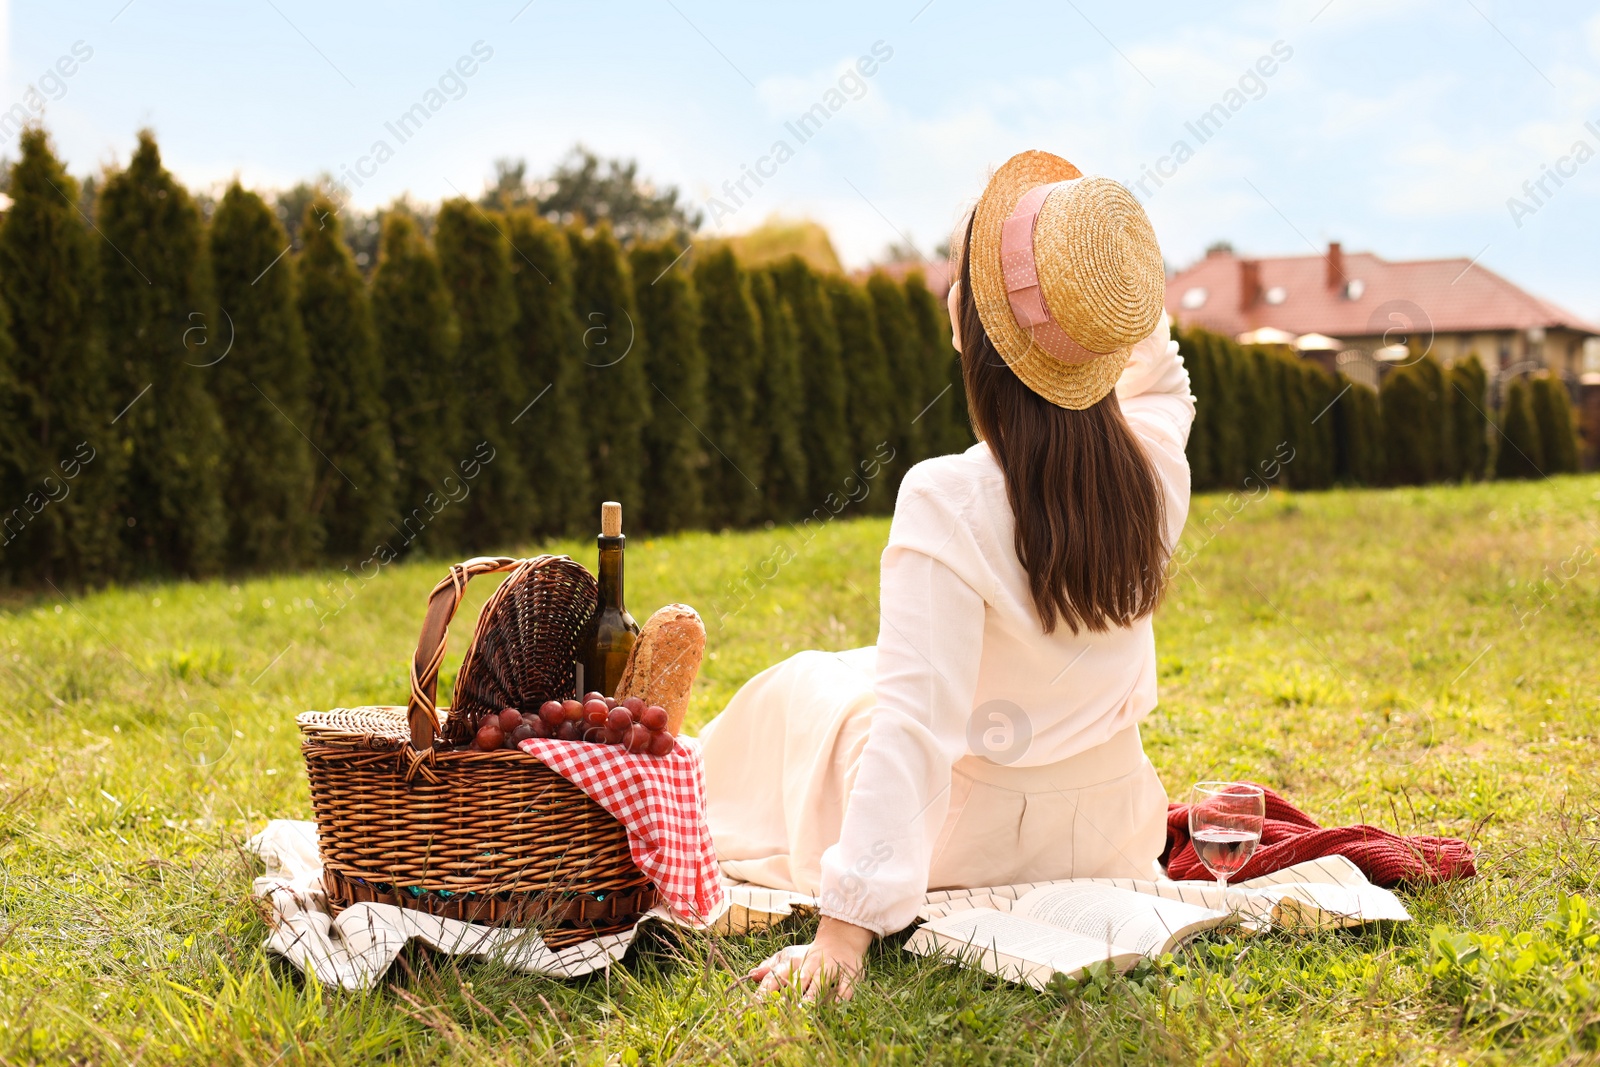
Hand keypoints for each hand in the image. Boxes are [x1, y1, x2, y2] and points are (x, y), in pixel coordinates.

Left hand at [746, 916, 873, 1001]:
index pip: (776, 976)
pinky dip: (840, 996)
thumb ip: (770, 967)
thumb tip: (751, 975)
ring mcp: (830, 969)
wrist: (841, 939)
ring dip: (813, 995)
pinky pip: (844, 987)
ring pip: (820, 983)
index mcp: (794, 962)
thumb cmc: (809, 955)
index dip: (766, 991)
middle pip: (798, 980)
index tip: (756, 1006)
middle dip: (790, 994)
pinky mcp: (847, 975)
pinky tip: (835, 1005)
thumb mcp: (788, 957)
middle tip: (782, 1011)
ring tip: (806, 1009)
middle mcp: (811, 965)